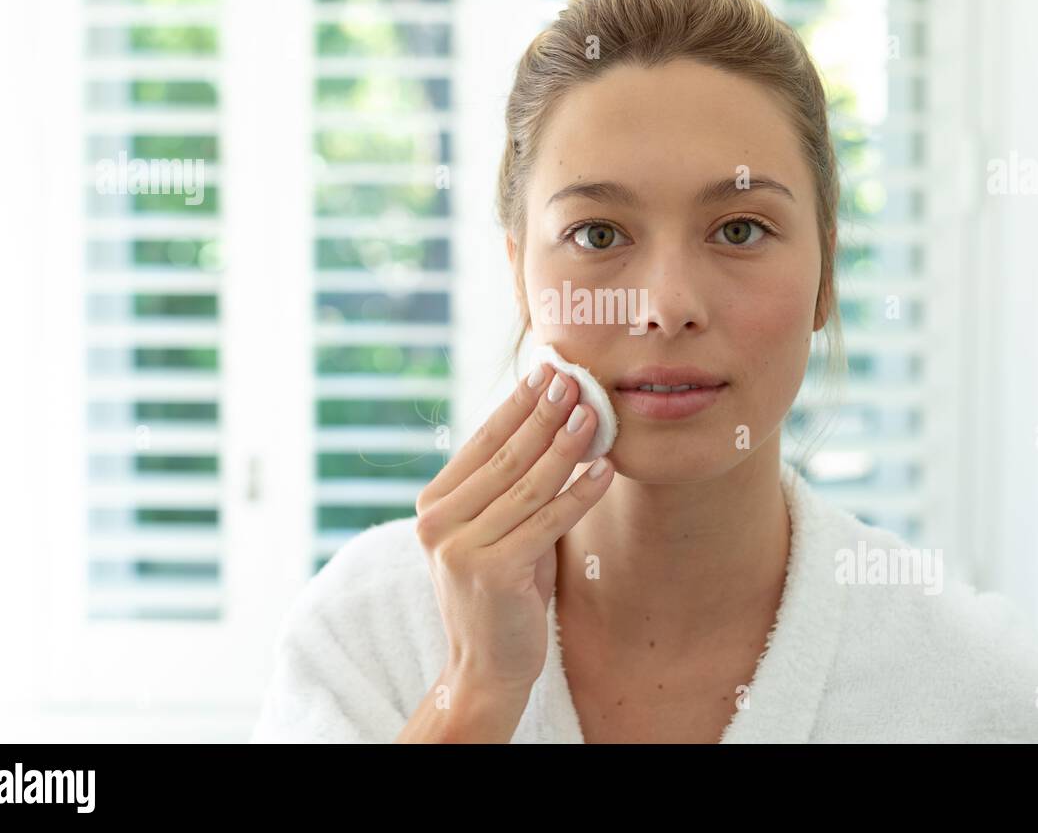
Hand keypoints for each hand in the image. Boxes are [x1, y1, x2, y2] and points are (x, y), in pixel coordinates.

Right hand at [414, 363, 612, 693]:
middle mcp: (438, 522)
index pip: (481, 441)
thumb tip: (552, 420)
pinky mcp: (492, 572)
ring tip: (594, 416)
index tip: (548, 370)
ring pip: (527, 484)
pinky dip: (579, 493)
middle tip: (575, 380)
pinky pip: (547, 521)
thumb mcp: (495, 529)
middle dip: (545, 414)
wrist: (485, 666)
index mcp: (434, 504)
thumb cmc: (501, 590)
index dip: (518, 404)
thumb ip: (510, 485)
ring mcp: (460, 548)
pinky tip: (604, 471)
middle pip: (505, 456)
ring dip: (565, 445)